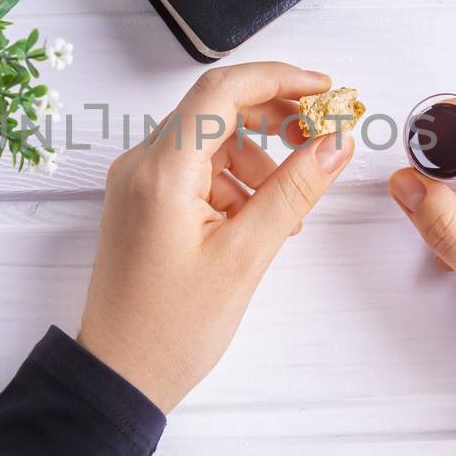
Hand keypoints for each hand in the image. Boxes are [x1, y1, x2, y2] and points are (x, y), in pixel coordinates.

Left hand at [78, 62, 355, 412]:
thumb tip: (335, 143)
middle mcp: (140, 165)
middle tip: (321, 140)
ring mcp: (138, 183)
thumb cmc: (169, 328)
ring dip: (257, 160)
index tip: (325, 91)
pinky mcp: (142, 202)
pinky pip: (196, 170)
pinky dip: (234, 183)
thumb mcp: (246, 256)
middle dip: (274, 118)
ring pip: (211, 142)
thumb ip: (294, 190)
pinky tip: (256, 223)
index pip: (222, 91)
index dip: (279, 80)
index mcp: (160, 171)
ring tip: (285, 211)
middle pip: (217, 110)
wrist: (120, 375)